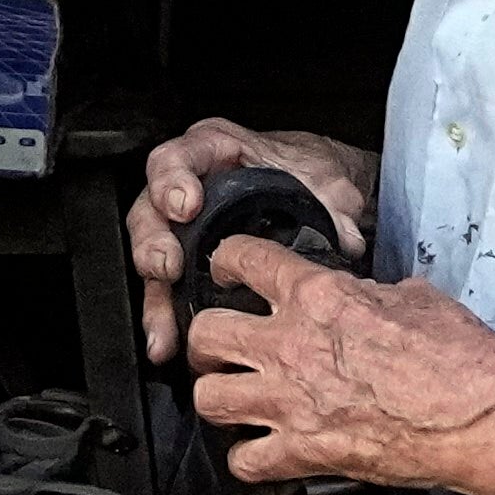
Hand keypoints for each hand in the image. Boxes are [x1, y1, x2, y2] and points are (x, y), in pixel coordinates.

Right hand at [125, 120, 386, 359]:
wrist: (317, 190)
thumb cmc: (309, 173)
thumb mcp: (326, 181)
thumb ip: (336, 206)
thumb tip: (345, 237)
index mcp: (213, 152)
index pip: (178, 157)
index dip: (173, 180)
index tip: (186, 204)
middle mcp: (186, 188)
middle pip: (150, 213)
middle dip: (154, 243)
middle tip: (168, 266)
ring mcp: (180, 230)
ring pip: (151, 259)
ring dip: (155, 297)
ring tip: (164, 329)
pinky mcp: (185, 266)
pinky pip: (165, 291)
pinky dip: (165, 318)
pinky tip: (167, 343)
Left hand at [183, 249, 494, 494]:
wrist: (478, 412)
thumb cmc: (459, 356)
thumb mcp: (415, 298)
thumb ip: (374, 295)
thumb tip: (372, 298)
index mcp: (318, 296)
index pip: (244, 259)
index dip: (226, 262)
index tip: (225, 270)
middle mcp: (291, 345)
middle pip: (204, 334)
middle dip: (206, 342)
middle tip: (221, 349)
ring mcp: (291, 402)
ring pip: (208, 399)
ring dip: (219, 399)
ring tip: (235, 400)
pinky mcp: (303, 452)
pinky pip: (243, 462)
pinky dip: (249, 460)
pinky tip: (263, 452)